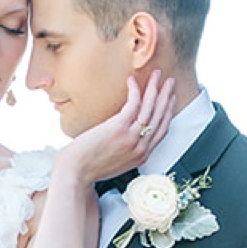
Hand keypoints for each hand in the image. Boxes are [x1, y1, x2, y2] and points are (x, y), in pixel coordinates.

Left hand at [61, 71, 177, 189]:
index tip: (170, 99)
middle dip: (166, 96)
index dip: (168, 112)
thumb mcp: (115, 161)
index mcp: (141, 155)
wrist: (76, 172)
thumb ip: (125, 149)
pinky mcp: (119, 128)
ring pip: (150, 108)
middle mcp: (140, 147)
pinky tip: (132, 81)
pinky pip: (133, 104)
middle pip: (160, 117)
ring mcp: (131, 138)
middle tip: (170, 82)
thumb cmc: (88, 166)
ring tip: (157, 75)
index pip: (162, 130)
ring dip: (155, 89)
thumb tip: (123, 135)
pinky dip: (135, 90)